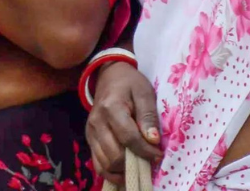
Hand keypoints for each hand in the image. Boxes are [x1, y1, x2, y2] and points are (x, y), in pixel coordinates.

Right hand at [85, 60, 162, 186]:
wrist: (109, 76)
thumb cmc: (130, 84)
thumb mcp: (144, 93)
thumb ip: (148, 116)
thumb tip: (153, 140)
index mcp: (111, 108)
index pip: (129, 138)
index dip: (146, 151)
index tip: (159, 154)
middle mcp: (97, 122)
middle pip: (115, 155)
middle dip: (135, 162)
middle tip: (150, 159)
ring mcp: (91, 132)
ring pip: (106, 164)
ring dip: (124, 169)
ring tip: (139, 163)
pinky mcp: (90, 139)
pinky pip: (98, 164)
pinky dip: (112, 172)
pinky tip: (125, 171)